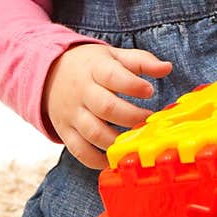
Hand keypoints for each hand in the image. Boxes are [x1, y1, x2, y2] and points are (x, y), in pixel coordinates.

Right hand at [43, 43, 172, 168]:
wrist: (49, 73)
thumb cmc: (90, 66)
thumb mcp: (112, 55)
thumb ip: (140, 61)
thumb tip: (167, 67)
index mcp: (94, 69)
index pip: (112, 76)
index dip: (132, 85)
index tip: (149, 91)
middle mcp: (81, 92)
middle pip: (105, 107)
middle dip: (131, 116)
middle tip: (149, 120)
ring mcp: (71, 114)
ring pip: (94, 133)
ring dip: (118, 140)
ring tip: (135, 140)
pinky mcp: (65, 132)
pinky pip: (79, 151)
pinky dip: (97, 160)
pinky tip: (114, 158)